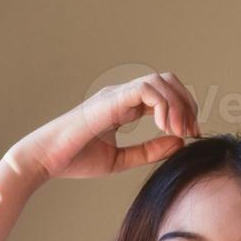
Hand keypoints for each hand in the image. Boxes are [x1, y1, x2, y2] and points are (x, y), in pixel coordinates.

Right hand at [11, 71, 201, 182]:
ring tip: (180, 130)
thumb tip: (180, 141)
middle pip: (168, 81)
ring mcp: (116, 94)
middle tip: (192, 131)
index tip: (192, 134)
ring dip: (177, 104)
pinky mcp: (111, 100)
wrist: (47, 159)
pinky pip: (146, 90)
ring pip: (160, 81)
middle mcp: (122, 95)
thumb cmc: (76, 159)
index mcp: (124, 106)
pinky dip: (163, 105)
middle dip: (187, 103)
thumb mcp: (122, 159)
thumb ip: (150, 151)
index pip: (164, 95)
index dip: (184, 111)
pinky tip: (165, 126)